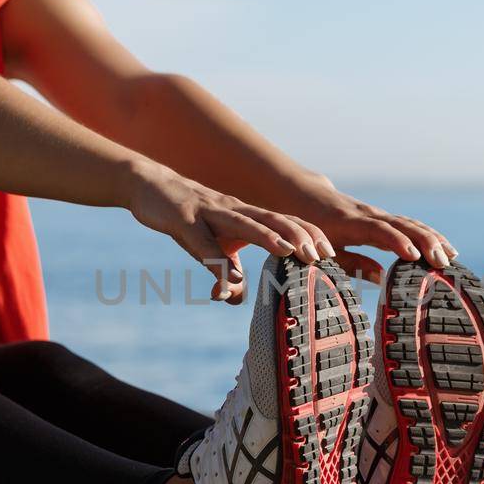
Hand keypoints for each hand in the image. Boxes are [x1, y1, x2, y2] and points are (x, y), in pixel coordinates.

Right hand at [125, 160, 326, 302]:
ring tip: (289, 253)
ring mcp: (209, 214)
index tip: (332, 255)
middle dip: (299, 236)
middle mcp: (234, 211)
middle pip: (273, 219)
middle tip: (321, 256)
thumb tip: (235, 297)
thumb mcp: (208, 245)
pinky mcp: (184, 221)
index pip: (285, 222)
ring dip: (267, 238)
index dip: (309, 235)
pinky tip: (230, 279)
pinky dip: (218, 260)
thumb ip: (225, 268)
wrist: (150, 186)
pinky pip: (202, 243)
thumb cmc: (186, 217)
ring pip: (244, 224)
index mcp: (245, 216)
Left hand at [280, 174, 458, 285]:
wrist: (303, 196)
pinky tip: (444, 248)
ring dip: (432, 238)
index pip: (378, 231)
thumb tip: (381, 277)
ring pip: (409, 223)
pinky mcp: (382, 217)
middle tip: (444, 262)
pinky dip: (427, 235)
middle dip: (425, 242)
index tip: (414, 256)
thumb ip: (349, 263)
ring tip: (452, 257)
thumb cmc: (310, 228)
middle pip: (402, 225)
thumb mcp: (323, 249)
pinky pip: (408, 224)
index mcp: (350, 224)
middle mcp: (368, 215)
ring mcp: (377, 214)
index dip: (397, 241)